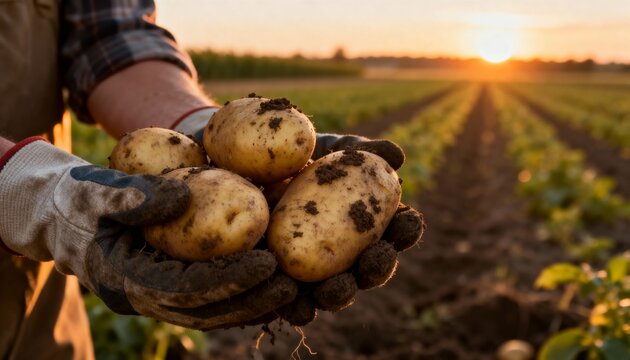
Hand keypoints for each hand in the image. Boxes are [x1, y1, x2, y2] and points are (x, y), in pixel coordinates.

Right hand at [0, 138, 295, 329]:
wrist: (64, 215)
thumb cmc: (78, 200)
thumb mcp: (96, 191)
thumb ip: (134, 196)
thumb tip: (186, 196)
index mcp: (128, 279)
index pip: (185, 289)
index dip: (228, 279)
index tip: (267, 264)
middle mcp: (148, 296)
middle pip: (207, 310)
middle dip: (251, 300)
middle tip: (291, 286)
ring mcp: (161, 294)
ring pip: (213, 310)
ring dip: (253, 303)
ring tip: (293, 290)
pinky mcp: (173, 284)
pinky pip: (212, 296)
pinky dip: (242, 292)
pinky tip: (273, 281)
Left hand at [261, 134, 424, 324]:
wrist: (240, 171)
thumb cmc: (294, 160)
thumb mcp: (324, 149)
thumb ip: (358, 150)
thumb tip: (397, 155)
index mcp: (366, 226)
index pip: (394, 231)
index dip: (406, 229)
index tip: (409, 220)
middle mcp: (346, 257)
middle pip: (370, 270)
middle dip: (378, 267)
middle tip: (376, 257)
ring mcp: (316, 277)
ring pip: (335, 294)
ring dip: (341, 293)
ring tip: (337, 286)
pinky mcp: (284, 292)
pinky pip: (293, 306)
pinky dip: (297, 307)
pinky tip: (295, 303)